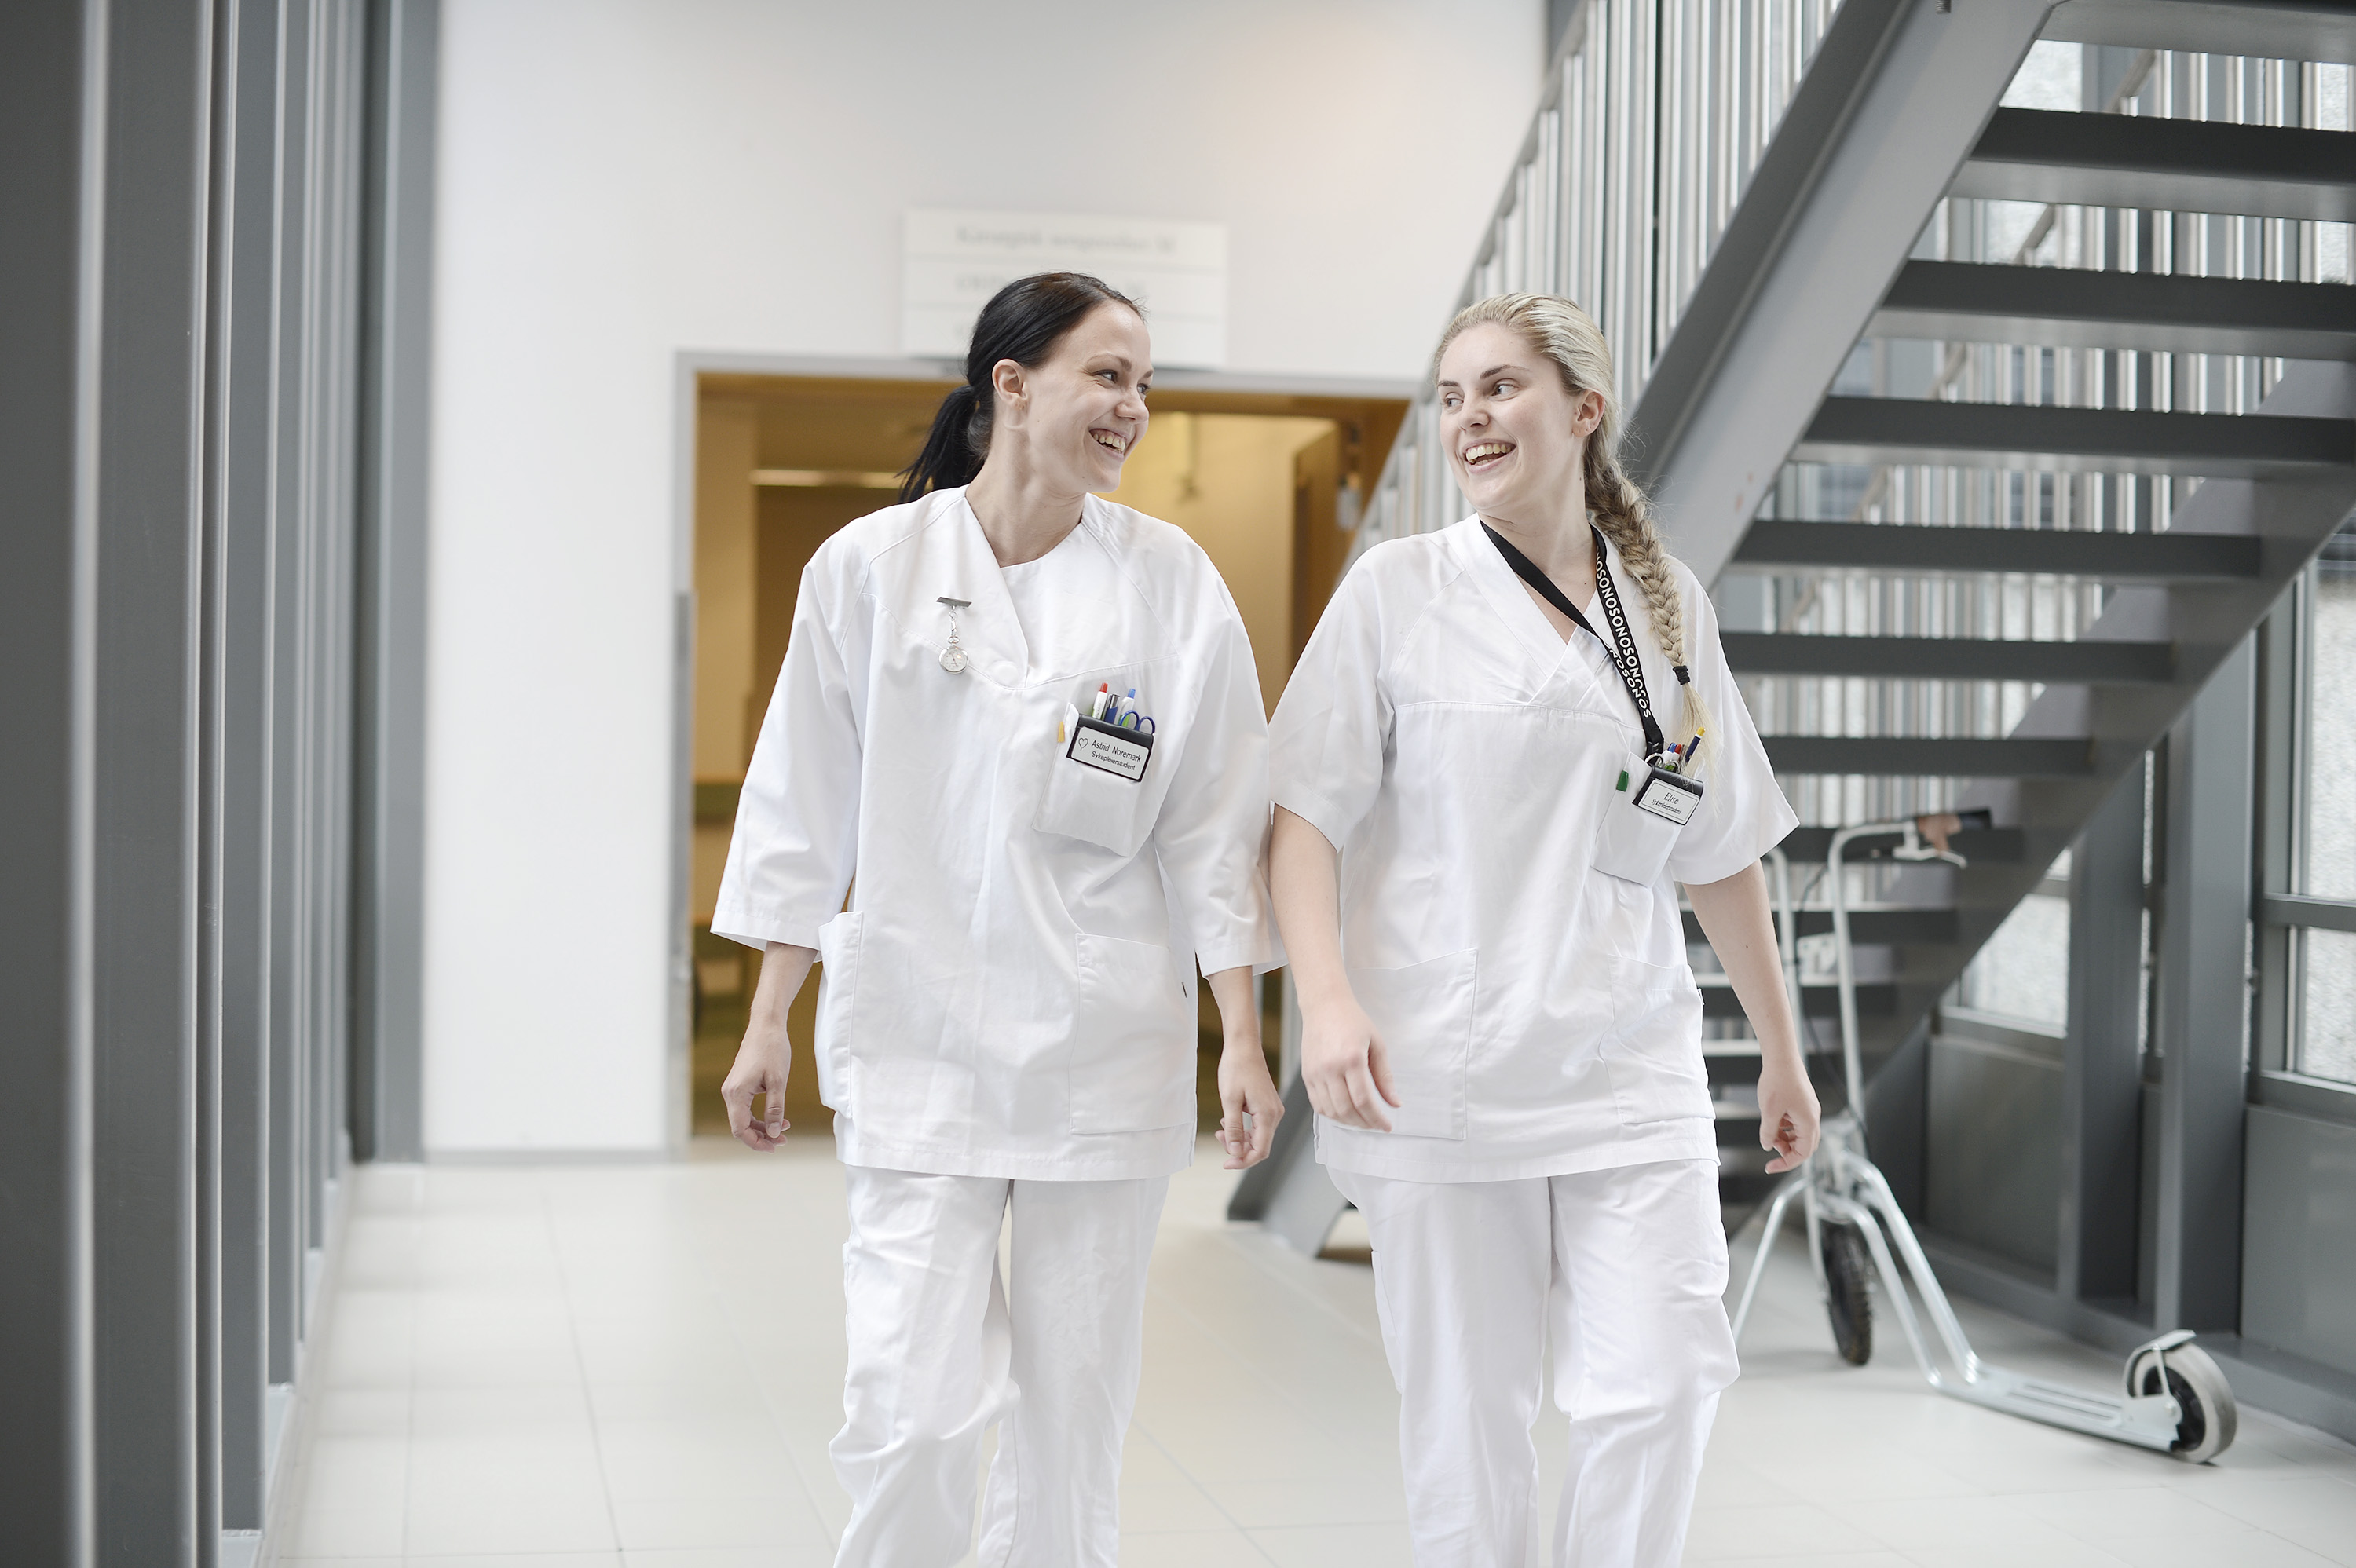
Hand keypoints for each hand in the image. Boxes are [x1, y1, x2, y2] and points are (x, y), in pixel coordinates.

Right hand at [721, 1016, 791, 1151]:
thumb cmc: (772, 1049)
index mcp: (736, 1093)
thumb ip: (775, 1109)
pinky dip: (759, 1116)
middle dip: (761, 1137)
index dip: (756, 1142)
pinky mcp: (738, 1085)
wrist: (766, 1026)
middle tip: (784, 1140)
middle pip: (740, 1126)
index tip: (775, 1147)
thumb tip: (775, 1132)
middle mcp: (729, 1093)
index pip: (740, 1129)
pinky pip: (745, 1108)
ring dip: (762, 1127)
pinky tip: (777, 1117)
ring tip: (784, 1129)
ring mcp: (732, 1089)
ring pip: (743, 1118)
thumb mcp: (778, 1081)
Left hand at [1215, 1036, 1283, 1168]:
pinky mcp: (1267, 1106)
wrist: (1243, 1047)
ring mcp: (1273, 1110)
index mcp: (1268, 1115)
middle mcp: (1275, 1114)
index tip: (1226, 1163)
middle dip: (1239, 1149)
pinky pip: (1257, 1126)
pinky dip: (1243, 1128)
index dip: (1243, 1161)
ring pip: (1258, 1137)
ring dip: (1239, 1138)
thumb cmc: (1236, 1069)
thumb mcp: (1230, 1101)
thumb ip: (1233, 1128)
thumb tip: (1235, 1152)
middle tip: (1219, 1138)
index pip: (1260, 1151)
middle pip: (1260, 1146)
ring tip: (1220, 1130)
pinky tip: (1228, 1121)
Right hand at [1301, 991, 1399, 1131]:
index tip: (1386, 1126)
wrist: (1324, 1006)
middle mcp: (1330, 1068)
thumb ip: (1384, 1076)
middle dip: (1364, 1123)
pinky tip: (1344, 1112)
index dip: (1377, 1118)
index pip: (1364, 1100)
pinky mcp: (1306, 1075)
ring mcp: (1315, 1073)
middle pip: (1347, 1109)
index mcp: (1351, 1059)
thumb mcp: (1376, 1044)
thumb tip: (1394, 1103)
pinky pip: (1318, 1104)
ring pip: (1331, 1111)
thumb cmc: (1353, 1021)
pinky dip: (1332, 1114)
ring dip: (1349, 1122)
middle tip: (1376, 1125)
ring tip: (1362, 1120)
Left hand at [1756, 1051, 1821, 1173]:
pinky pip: (1796, 1123)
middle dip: (1787, 1151)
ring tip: (1769, 1132)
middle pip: (1804, 1146)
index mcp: (1809, 1122)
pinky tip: (1773, 1121)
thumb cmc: (1778, 1080)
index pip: (1803, 1154)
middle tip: (1770, 1147)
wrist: (1781, 1057)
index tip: (1771, 1167)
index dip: (1786, 1163)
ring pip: (1799, 1135)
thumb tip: (1767, 1145)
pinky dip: (1785, 1127)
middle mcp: (1812, 1117)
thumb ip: (1769, 1132)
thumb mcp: (1769, 1111)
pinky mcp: (1802, 1104)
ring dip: (1785, 1139)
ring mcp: (1808, 1110)